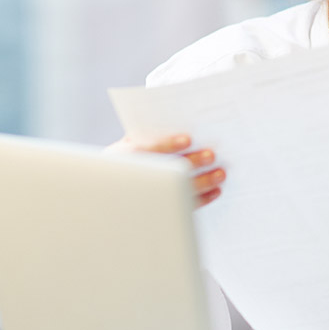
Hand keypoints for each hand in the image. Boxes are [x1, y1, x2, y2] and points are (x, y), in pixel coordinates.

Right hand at [108, 134, 223, 206]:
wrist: (106, 200)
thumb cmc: (122, 165)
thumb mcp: (125, 148)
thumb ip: (146, 136)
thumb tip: (175, 120)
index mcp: (126, 157)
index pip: (148, 150)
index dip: (168, 145)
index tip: (188, 139)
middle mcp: (136, 177)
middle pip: (167, 170)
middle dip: (192, 162)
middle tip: (211, 155)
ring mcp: (149, 196)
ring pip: (179, 191)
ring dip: (204, 182)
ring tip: (221, 174)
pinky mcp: (162, 210)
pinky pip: (184, 206)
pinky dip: (203, 199)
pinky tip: (216, 191)